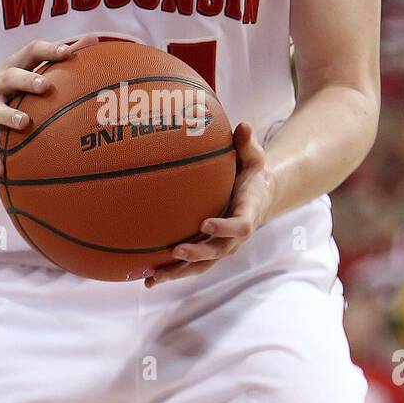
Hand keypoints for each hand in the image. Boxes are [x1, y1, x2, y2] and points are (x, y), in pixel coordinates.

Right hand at [0, 34, 97, 176]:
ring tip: (24, 122)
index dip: (48, 50)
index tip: (68, 52)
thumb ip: (56, 59)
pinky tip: (1, 170)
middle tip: (46, 86)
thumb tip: (95, 39)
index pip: (30, 53)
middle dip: (27, 80)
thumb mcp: (24, 73)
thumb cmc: (7, 93)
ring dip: (9, 115)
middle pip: (9, 78)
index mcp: (12, 70)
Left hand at [144, 121, 276, 286]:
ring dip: (178, 272)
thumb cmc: (251, 172)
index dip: (224, 228)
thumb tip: (243, 125)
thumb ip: (247, 144)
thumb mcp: (254, 156)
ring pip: (202, 266)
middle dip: (198, 254)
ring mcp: (222, 247)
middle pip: (219, 252)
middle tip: (176, 251)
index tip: (205, 223)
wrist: (257, 196)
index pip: (241, 226)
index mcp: (248, 213)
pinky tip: (146, 277)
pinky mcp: (208, 251)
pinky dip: (171, 272)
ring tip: (153, 277)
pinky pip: (191, 266)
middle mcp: (235, 236)